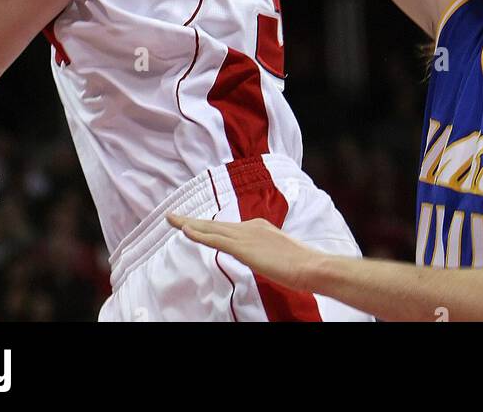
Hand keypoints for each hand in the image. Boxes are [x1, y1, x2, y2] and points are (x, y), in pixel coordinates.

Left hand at [167, 212, 320, 290]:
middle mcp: (250, 227)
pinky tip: (185, 231)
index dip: (208, 225)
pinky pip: (215, 240)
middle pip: (215, 224)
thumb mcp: (279, 253)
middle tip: (172, 216)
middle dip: (192, 220)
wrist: (311, 265)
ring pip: (211, 228)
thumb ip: (266, 251)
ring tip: (171, 220)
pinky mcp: (243, 249)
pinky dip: (199, 234)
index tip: (194, 224)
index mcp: (259, 227)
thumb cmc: (301, 263)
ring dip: (189, 224)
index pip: (227, 227)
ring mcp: (246, 236)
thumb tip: (261, 255)